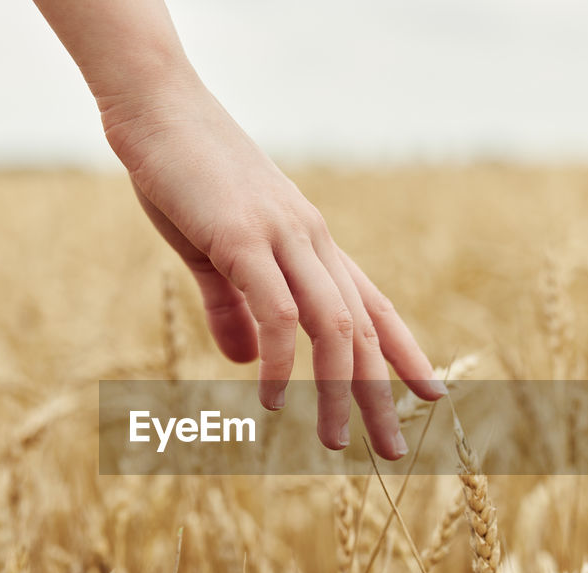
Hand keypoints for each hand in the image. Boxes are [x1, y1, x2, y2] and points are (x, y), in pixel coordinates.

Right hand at [103, 79, 445, 459]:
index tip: (433, 394)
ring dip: (338, 392)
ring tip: (335, 443)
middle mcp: (312, 242)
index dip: (406, 352)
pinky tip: (272, 399)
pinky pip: (278, 313)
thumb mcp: (211, 251)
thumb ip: (232, 308)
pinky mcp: (243, 238)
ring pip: (333, 328)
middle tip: (393, 452)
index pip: (373, 304)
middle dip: (382, 394)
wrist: (155, 105)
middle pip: (364, 329)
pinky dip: (283, 363)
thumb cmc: (182, 175)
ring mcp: (283, 238)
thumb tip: (247, 361)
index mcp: (311, 243)